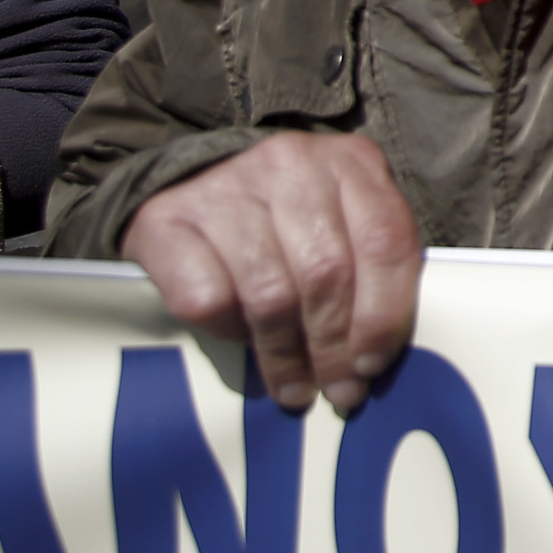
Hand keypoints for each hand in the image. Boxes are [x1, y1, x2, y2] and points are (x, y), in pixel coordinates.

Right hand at [124, 133, 422, 414]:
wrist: (190, 177)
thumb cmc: (288, 216)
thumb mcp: (344, 218)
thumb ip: (370, 265)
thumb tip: (378, 352)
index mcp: (349, 162)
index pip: (385, 241)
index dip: (385, 313)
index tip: (375, 364)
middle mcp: (291, 165)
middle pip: (327, 274)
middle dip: (335, 347)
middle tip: (340, 391)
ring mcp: (226, 189)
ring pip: (270, 294)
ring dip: (286, 356)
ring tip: (295, 390)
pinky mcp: (166, 221)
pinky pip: (208, 300)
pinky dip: (229, 332)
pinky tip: (241, 341)